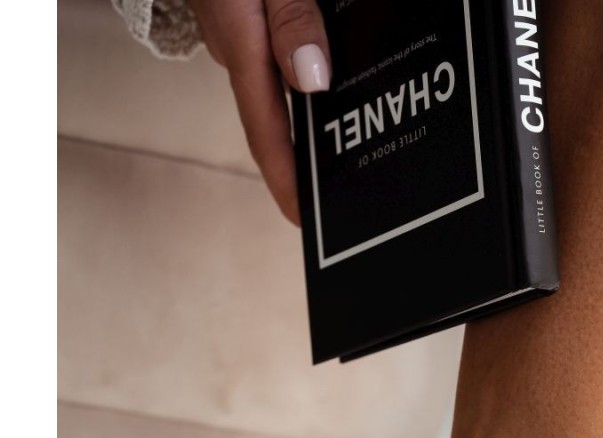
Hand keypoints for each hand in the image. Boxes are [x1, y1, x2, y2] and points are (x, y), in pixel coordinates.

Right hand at [190, 0, 331, 224]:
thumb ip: (292, 19)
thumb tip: (314, 79)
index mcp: (240, 42)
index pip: (267, 131)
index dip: (286, 182)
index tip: (305, 220)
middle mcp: (232, 47)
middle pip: (271, 123)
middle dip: (298, 166)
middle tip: (330, 201)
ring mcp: (232, 33)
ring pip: (272, 92)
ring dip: (301, 126)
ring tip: (337, 153)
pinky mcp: (239, 16)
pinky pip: (271, 61)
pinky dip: (298, 82)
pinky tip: (327, 85)